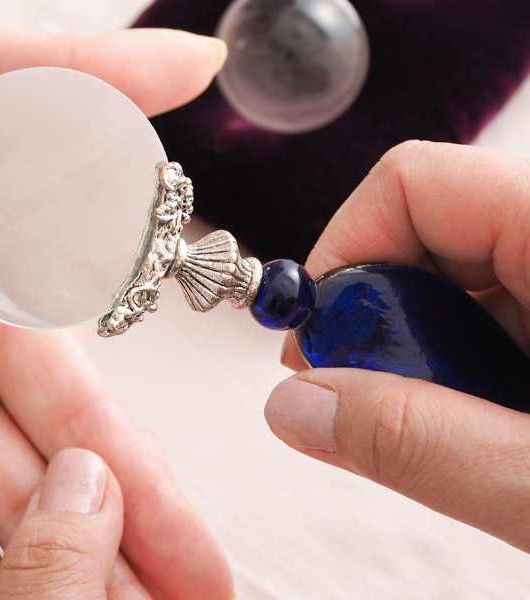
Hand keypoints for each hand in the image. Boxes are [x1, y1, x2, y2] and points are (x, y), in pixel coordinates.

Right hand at [267, 141, 529, 550]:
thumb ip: (424, 445)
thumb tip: (294, 409)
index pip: (417, 180)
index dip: (344, 254)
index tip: (317, 343)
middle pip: (428, 226)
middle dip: (376, 317)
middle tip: (367, 405)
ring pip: (460, 274)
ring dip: (421, 352)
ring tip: (450, 430)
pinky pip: (499, 308)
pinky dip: (464, 365)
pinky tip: (490, 426)